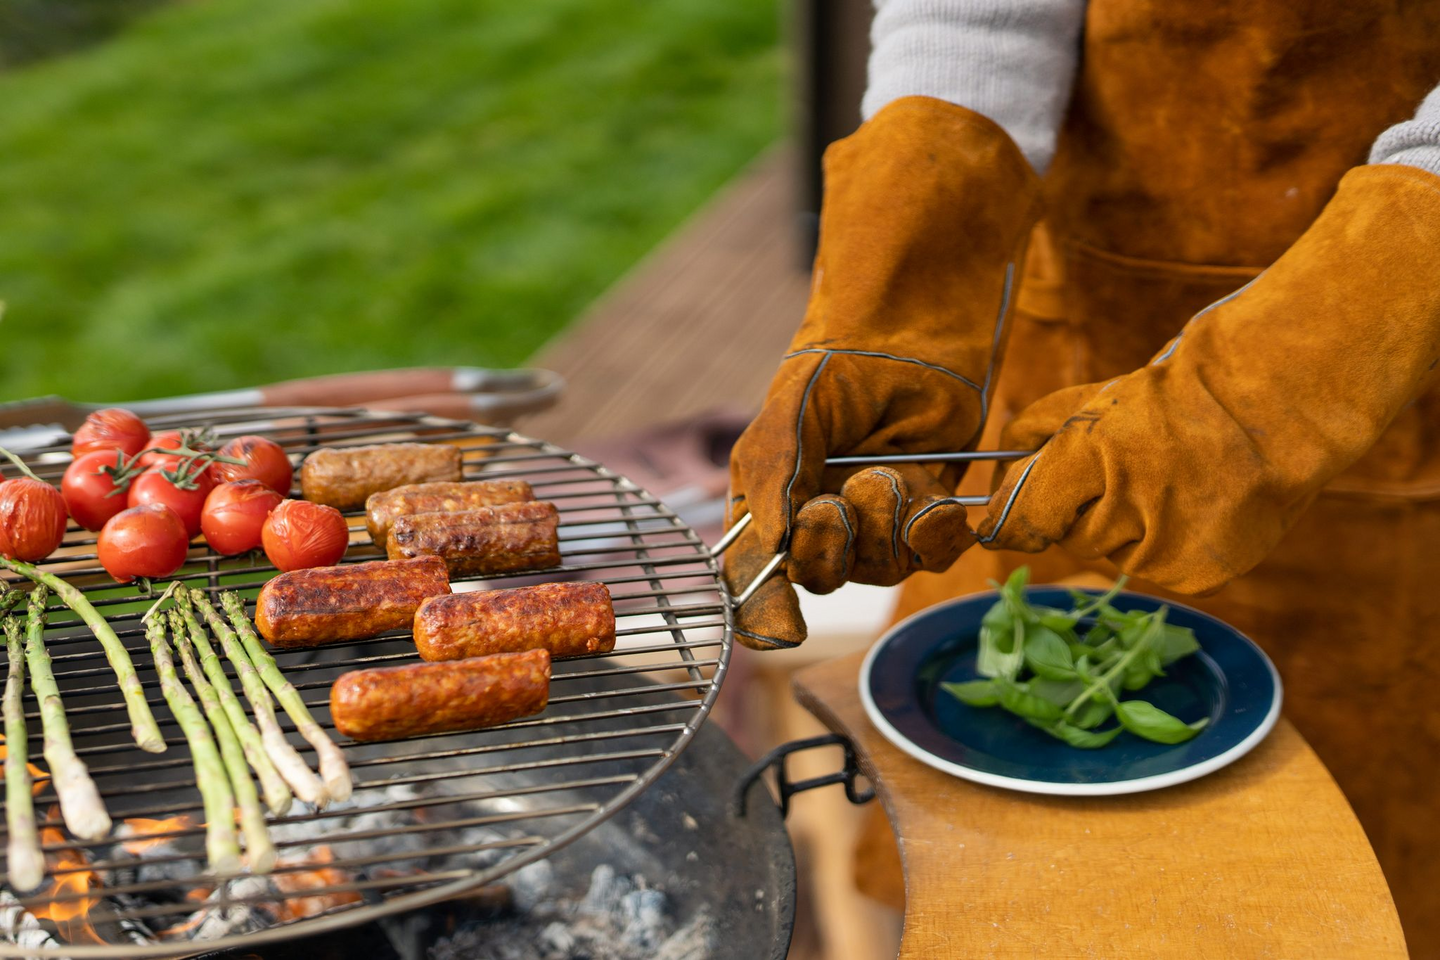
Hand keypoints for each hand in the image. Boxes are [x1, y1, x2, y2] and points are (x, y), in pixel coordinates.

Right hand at [723, 96, 1043, 648]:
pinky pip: (934, 553)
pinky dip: (938, 537)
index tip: (782, 631)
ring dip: (883, 527)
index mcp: (770, 502)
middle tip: (834, 504)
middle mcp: (820, 519)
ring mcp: (877, 519)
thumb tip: (771, 547)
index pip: (756, 575)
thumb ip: (772, 477)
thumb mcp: (786, 414)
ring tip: (887, 472)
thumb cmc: (835, 364)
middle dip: (829, 550)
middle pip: (820, 579)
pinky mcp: (930, 508)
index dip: (764, 612)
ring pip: (879, 569)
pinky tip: (940, 506)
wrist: (910, 328)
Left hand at [978, 165, 1439, 592]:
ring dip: (1124, 526)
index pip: (1019, 519)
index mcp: (1090, 457)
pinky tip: (1193, 507)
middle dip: (1080, 508)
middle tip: (1121, 472)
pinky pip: (1154, 566)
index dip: (1003, 519)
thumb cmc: (1179, 394)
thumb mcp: (1097, 398)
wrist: (1281, 404)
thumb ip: (1036, 434)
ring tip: (1168, 482)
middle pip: (1067, 535)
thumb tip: (994, 478)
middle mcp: (1124, 509)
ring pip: (1111, 554)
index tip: (995, 518)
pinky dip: (1162, 544)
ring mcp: (1165, 548)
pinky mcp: (1198, 574)